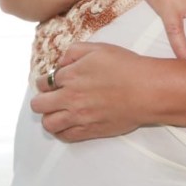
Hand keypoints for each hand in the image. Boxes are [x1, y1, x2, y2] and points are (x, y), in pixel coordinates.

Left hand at [31, 42, 153, 141]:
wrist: (147, 90)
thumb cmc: (126, 67)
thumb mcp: (99, 48)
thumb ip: (74, 52)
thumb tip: (60, 64)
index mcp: (70, 76)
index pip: (44, 82)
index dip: (47, 81)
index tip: (53, 82)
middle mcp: (69, 98)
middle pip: (38, 104)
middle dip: (42, 99)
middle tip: (52, 97)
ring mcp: (78, 117)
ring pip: (48, 124)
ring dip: (49, 117)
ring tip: (58, 112)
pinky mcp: (90, 131)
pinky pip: (65, 136)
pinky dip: (62, 131)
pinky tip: (68, 124)